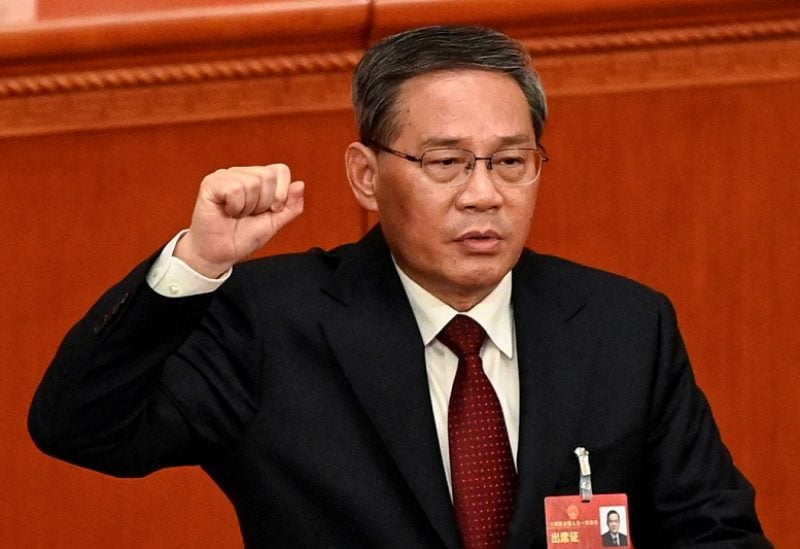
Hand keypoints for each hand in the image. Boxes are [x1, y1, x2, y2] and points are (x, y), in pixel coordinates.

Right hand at [174, 164, 304, 276]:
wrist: (219, 254)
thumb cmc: (242, 238)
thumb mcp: (274, 223)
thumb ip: (291, 206)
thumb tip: (300, 185)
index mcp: (257, 179)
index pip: (280, 170)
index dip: (281, 194)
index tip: (270, 210)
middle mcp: (241, 173)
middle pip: (268, 176)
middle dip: (264, 203)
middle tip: (249, 214)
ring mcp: (225, 176)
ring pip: (252, 182)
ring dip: (248, 207)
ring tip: (237, 214)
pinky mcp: (211, 183)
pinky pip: (234, 188)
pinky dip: (235, 206)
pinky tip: (227, 211)